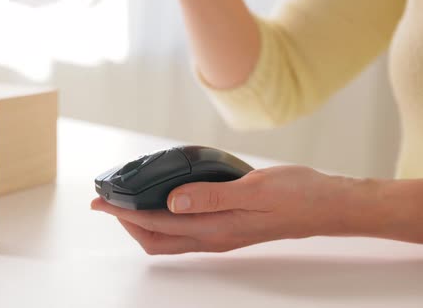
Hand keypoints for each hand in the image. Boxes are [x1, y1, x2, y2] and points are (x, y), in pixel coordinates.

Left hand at [91, 166, 369, 254]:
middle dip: (128, 224)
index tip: (103, 204)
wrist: (327, 205)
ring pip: (169, 240)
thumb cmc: (297, 194)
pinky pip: (185, 232)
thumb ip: (211, 196)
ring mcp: (221, 235)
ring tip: (128, 203)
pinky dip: (164, 221)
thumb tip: (171, 202)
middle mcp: (214, 237)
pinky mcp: (228, 229)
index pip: (158, 225)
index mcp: (216, 228)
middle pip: (157, 241)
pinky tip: (164, 202)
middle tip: (108, 204)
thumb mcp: (253, 188)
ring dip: (144, 224)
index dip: (126, 214)